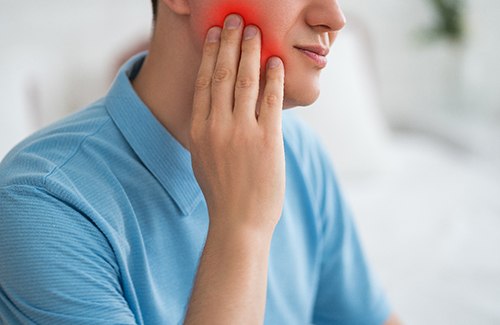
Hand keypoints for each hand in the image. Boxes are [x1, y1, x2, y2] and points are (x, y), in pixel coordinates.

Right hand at [189, 14, 285, 235]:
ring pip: (245, 82)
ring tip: (255, 32)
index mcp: (199, 131)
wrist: (238, 222)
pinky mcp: (266, 142)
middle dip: (229, 43)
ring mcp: (241, 133)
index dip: (210, 55)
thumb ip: (206, 131)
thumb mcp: (203, 159)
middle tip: (235, 19)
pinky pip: (270, 101)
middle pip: (223, 75)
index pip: (204, 83)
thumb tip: (213, 107)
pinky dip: (274, 79)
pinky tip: (276, 62)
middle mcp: (217, 127)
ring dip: (251, 52)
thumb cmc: (222, 192)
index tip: (214, 34)